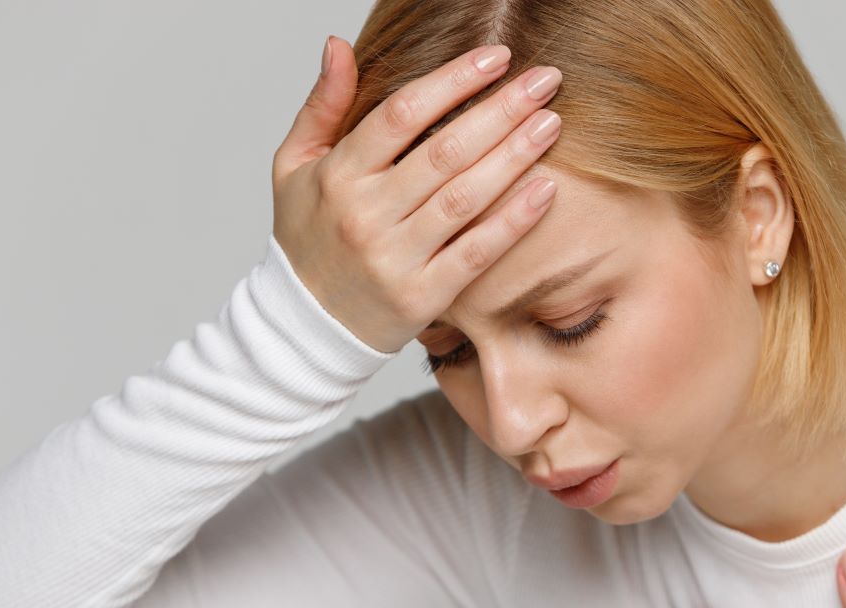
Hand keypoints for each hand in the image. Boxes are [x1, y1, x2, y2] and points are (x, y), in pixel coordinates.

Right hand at [269, 36, 563, 353]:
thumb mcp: (295, 165)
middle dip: (501, 110)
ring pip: (465, 198)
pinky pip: (475, 252)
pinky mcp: (421, 296)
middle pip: (444, 152)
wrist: (305, 324)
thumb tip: (339, 44)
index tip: (497, 57)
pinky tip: (546, 189)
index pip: (402, 114)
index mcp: (338, 174)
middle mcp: (365, 214)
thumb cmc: (307, 235)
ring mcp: (394, 258)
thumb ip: (322, 105)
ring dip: (514, 158)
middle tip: (545, 81)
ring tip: (550, 124)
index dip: (453, 81)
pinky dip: (513, 221)